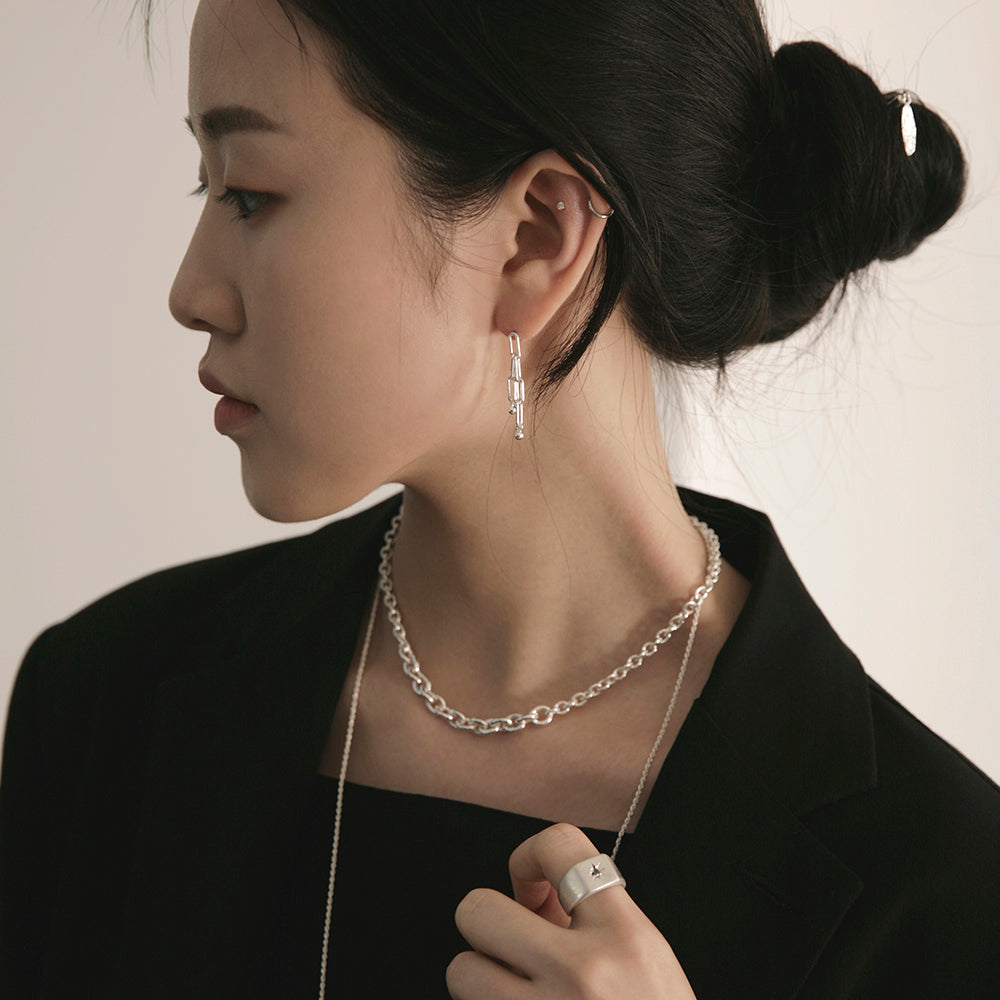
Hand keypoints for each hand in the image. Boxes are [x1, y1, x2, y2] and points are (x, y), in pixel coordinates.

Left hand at [447, 822, 696, 998]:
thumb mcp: (647, 964)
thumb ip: (592, 921)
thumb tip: (528, 892)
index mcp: (626, 938)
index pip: (559, 845)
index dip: (529, 857)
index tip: (530, 887)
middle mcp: (583, 974)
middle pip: (478, 909)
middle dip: (491, 928)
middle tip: (518, 951)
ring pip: (461, 971)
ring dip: (483, 984)